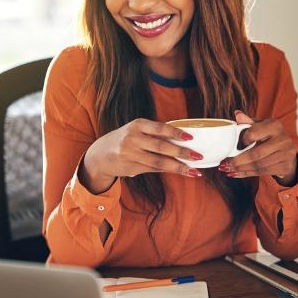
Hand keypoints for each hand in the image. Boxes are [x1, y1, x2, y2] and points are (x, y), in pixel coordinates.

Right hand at [79, 118, 204, 193]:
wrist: (100, 155)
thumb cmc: (125, 139)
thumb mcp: (136, 130)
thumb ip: (155, 133)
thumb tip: (183, 138)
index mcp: (137, 125)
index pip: (159, 128)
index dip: (175, 133)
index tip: (190, 137)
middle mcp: (133, 139)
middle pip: (161, 147)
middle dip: (181, 153)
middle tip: (198, 156)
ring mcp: (131, 155)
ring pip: (159, 162)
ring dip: (178, 167)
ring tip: (194, 170)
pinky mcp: (132, 168)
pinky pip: (154, 169)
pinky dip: (169, 170)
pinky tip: (182, 172)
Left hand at [219, 111, 297, 185]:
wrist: (287, 150)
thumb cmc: (269, 136)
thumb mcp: (260, 126)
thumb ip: (248, 123)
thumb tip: (237, 114)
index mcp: (275, 125)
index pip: (254, 133)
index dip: (242, 141)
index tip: (232, 146)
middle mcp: (283, 139)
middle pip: (256, 153)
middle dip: (238, 161)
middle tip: (225, 164)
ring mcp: (286, 153)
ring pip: (259, 165)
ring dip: (241, 169)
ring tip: (229, 169)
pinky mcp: (285, 166)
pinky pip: (263, 172)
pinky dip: (248, 173)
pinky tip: (238, 173)